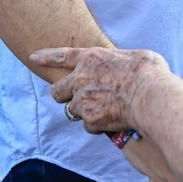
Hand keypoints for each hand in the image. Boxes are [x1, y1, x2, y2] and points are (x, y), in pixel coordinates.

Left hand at [31, 46, 168, 132]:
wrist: (150, 96)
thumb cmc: (149, 73)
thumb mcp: (135, 56)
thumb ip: (122, 60)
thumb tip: (129, 66)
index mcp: (91, 58)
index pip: (62, 56)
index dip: (46, 57)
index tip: (33, 57)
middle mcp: (81, 78)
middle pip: (57, 90)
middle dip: (63, 95)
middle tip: (77, 98)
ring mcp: (82, 100)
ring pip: (73, 110)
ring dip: (85, 111)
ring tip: (106, 109)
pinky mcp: (89, 119)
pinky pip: (88, 126)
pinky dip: (98, 125)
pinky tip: (113, 120)